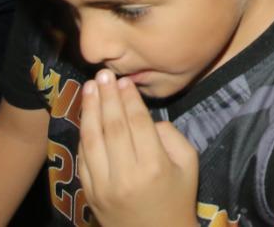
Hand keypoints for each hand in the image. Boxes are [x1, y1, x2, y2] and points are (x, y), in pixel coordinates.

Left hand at [78, 70, 198, 226]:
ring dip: (89, 111)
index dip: (129, 99)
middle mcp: (126, 176)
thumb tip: (145, 119)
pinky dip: (83, 136)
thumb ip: (171, 136)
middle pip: (112, 128)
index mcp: (154, 167)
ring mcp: (104, 187)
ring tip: (90, 88)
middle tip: (103, 74)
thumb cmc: (178, 198)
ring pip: (92, 141)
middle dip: (107, 98)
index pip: (137, 123)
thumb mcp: (189, 164)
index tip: (124, 81)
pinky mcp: (90, 194)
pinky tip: (86, 117)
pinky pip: (84, 159)